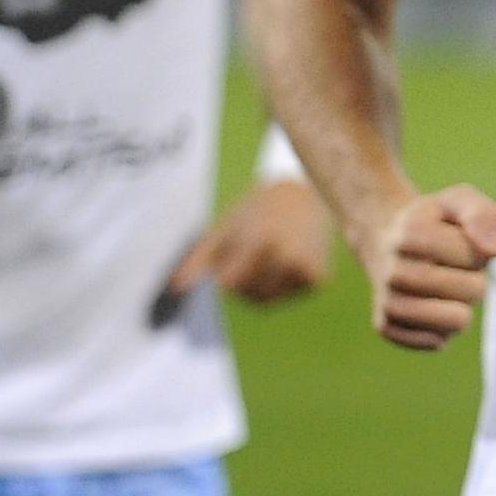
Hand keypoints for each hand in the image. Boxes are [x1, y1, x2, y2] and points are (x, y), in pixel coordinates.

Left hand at [169, 179, 330, 305]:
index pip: (230, 283)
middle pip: (248, 295)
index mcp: (261, 238)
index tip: (230, 260)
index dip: (225, 276)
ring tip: (266, 259)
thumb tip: (176, 288)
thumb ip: (198, 258)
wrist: (306, 196)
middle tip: (250, 256)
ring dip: (260, 288)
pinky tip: (286, 262)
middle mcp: (287, 254)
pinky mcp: (319, 278)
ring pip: (268, 300)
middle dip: (241, 284)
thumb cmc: (256, 210)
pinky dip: (281, 287)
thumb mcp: (225, 226)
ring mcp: (306, 268)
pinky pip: (287, 297)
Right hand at [361, 185, 495, 351]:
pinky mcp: (385, 326)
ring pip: (457, 322)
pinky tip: (429, 305)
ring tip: (443, 287)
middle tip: (450, 267)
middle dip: (474, 279)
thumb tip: (495, 251)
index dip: (477, 251)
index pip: (477, 257)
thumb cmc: (435, 222)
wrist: (385, 241)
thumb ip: (482, 215)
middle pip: (474, 291)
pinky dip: (443, 328)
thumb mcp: (461, 200)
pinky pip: (437, 342)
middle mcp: (394, 270)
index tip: (457, 241)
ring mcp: (387, 301)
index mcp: (411, 233)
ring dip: (461, 306)